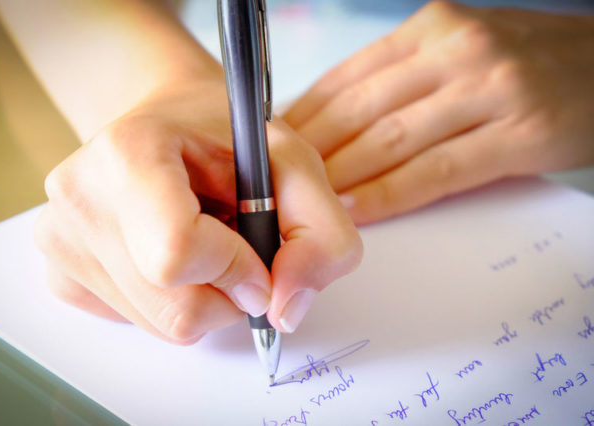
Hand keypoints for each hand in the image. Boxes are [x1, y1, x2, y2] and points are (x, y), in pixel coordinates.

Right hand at [34, 80, 361, 343]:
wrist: (170, 119)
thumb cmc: (226, 137)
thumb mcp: (297, 168)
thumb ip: (322, 239)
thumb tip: (285, 311)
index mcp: (128, 152)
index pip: (178, 255)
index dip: (237, 269)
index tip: (257, 253)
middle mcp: (78, 197)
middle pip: (175, 309)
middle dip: (229, 293)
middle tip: (235, 247)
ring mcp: (59, 239)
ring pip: (159, 325)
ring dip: (204, 296)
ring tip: (203, 240)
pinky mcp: (59, 272)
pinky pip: (136, 322)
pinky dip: (171, 300)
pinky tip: (170, 252)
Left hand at [285, 1, 593, 223]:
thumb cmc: (529, 63)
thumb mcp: (460, 50)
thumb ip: (403, 78)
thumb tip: (337, 118)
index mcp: (434, 28)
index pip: (347, 76)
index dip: (303, 116)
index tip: (273, 145)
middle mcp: (457, 50)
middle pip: (360, 109)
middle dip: (311, 152)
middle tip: (276, 183)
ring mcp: (491, 90)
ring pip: (390, 141)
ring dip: (340, 177)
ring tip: (305, 203)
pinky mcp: (521, 134)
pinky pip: (436, 172)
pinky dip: (389, 194)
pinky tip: (356, 211)